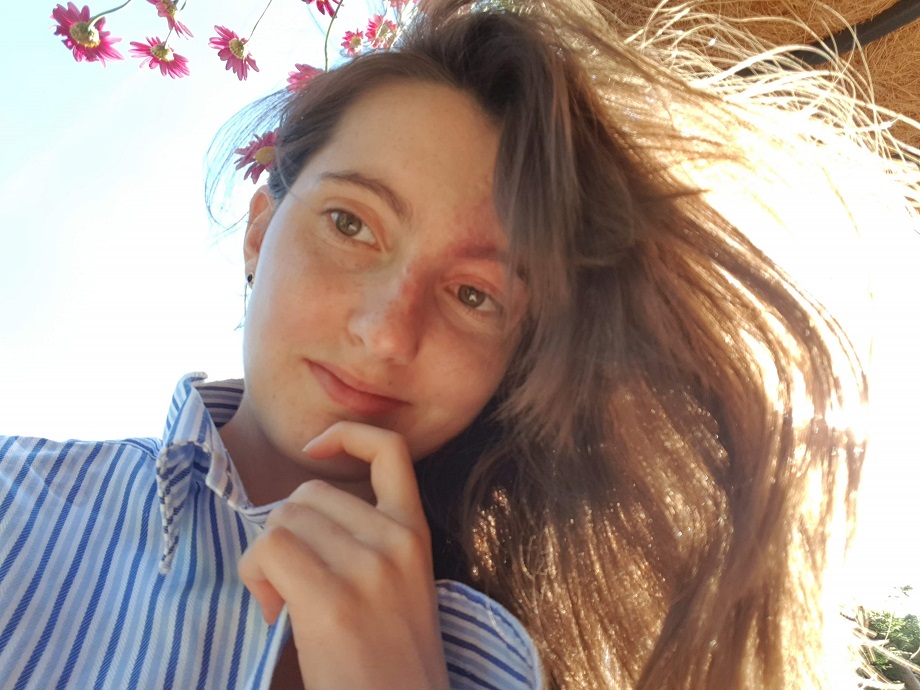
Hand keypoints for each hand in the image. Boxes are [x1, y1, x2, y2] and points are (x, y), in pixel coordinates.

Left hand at [238, 422, 449, 689]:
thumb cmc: (389, 664)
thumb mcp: (400, 588)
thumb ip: (365, 542)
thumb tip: (292, 517)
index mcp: (415, 535)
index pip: (390, 451)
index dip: (347, 435)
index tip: (316, 449)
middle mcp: (396, 542)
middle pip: (307, 493)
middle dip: (284, 531)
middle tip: (290, 584)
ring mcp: (369, 569)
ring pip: (282, 520)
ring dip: (265, 558)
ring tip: (284, 603)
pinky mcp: (334, 602)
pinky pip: (269, 550)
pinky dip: (255, 576)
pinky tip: (274, 611)